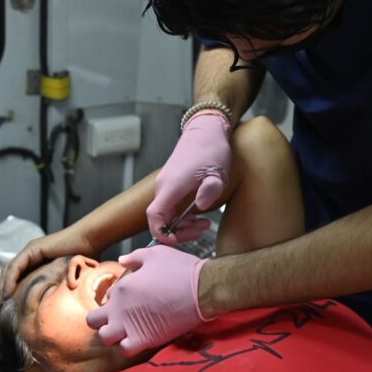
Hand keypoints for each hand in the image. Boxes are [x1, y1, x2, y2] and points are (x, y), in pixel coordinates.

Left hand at [0, 229, 96, 301]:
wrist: (89, 240)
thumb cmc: (85, 258)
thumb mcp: (66, 276)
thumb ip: (58, 286)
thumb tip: (56, 307)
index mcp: (36, 261)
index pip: (16, 277)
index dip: (9, 292)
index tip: (6, 309)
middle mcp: (30, 255)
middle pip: (9, 274)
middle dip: (2, 291)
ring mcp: (30, 251)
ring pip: (9, 271)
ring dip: (3, 287)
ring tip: (0, 303)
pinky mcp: (32, 249)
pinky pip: (16, 266)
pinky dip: (10, 280)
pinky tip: (8, 293)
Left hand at [86, 246, 209, 355]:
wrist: (202, 288)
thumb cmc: (179, 268)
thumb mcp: (155, 254)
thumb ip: (134, 258)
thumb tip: (122, 261)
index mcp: (122, 287)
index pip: (106, 297)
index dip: (115, 298)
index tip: (129, 299)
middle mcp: (120, 308)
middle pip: (94, 321)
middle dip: (102, 320)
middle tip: (118, 318)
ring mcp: (130, 325)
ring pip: (105, 338)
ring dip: (112, 335)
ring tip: (126, 331)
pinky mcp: (145, 339)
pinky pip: (125, 350)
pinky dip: (128, 346)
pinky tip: (139, 339)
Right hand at [147, 112, 231, 244]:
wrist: (206, 130)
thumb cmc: (211, 149)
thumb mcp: (217, 172)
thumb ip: (209, 191)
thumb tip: (200, 207)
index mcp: (172, 186)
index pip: (154, 216)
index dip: (162, 234)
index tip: (176, 240)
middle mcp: (164, 186)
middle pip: (161, 219)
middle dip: (179, 231)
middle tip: (200, 231)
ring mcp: (166, 184)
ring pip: (166, 213)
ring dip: (182, 224)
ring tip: (204, 224)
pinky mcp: (171, 183)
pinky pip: (170, 205)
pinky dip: (182, 214)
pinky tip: (199, 214)